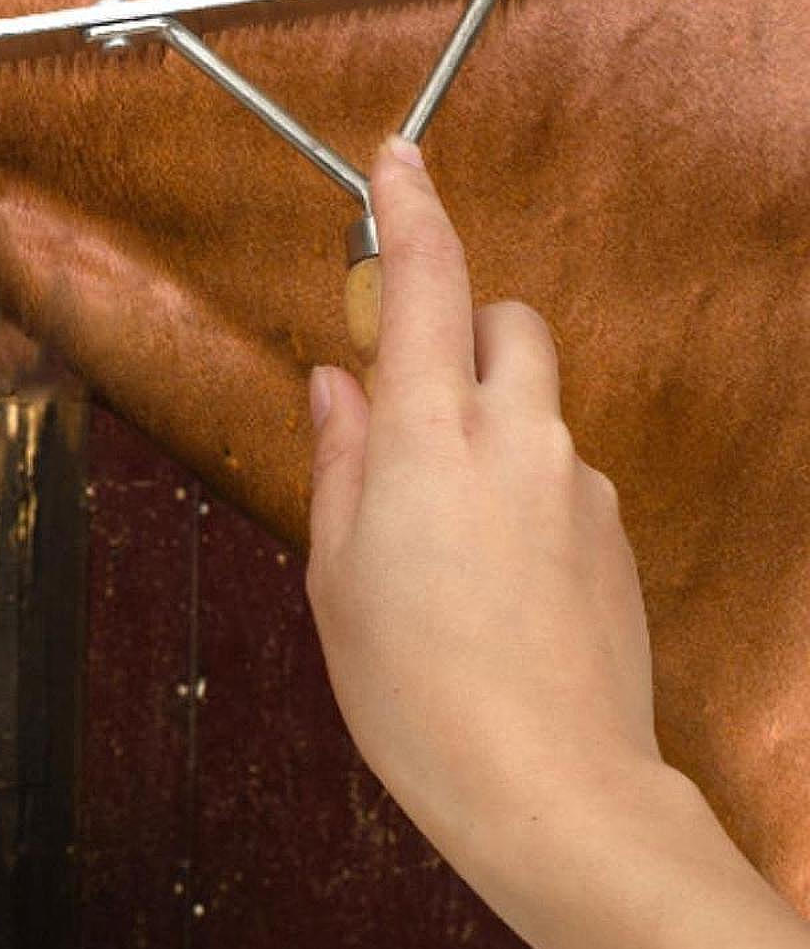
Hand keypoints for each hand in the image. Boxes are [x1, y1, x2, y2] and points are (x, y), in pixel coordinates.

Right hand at [305, 139, 664, 892]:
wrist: (551, 789)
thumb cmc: (415, 691)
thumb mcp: (336, 572)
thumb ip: (339, 457)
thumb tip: (336, 382)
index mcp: (429, 437)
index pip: (428, 281)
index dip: (410, 208)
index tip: (396, 159)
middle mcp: (519, 437)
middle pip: (505, 320)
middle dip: (458, 330)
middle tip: (405, 402)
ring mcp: (578, 482)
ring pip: (535, 398)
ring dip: (488, 416)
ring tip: (439, 524)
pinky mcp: (613, 529)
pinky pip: (561, 467)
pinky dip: (521, 483)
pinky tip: (490, 574)